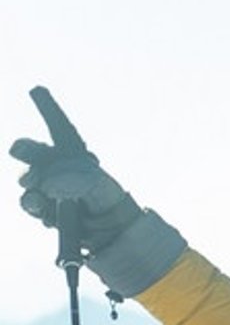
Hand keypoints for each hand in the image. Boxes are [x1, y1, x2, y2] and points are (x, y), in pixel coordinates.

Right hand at [11, 87, 141, 253]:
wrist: (114, 234)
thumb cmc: (110, 204)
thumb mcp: (97, 187)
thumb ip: (72, 180)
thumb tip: (44, 184)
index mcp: (76, 155)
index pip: (61, 128)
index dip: (48, 109)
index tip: (38, 90)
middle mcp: (58, 168)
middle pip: (34, 152)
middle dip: (26, 150)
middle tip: (19, 150)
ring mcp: (48, 187)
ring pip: (28, 182)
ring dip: (31, 188)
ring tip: (40, 198)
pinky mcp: (45, 207)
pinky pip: (31, 203)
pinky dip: (36, 207)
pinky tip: (46, 213)